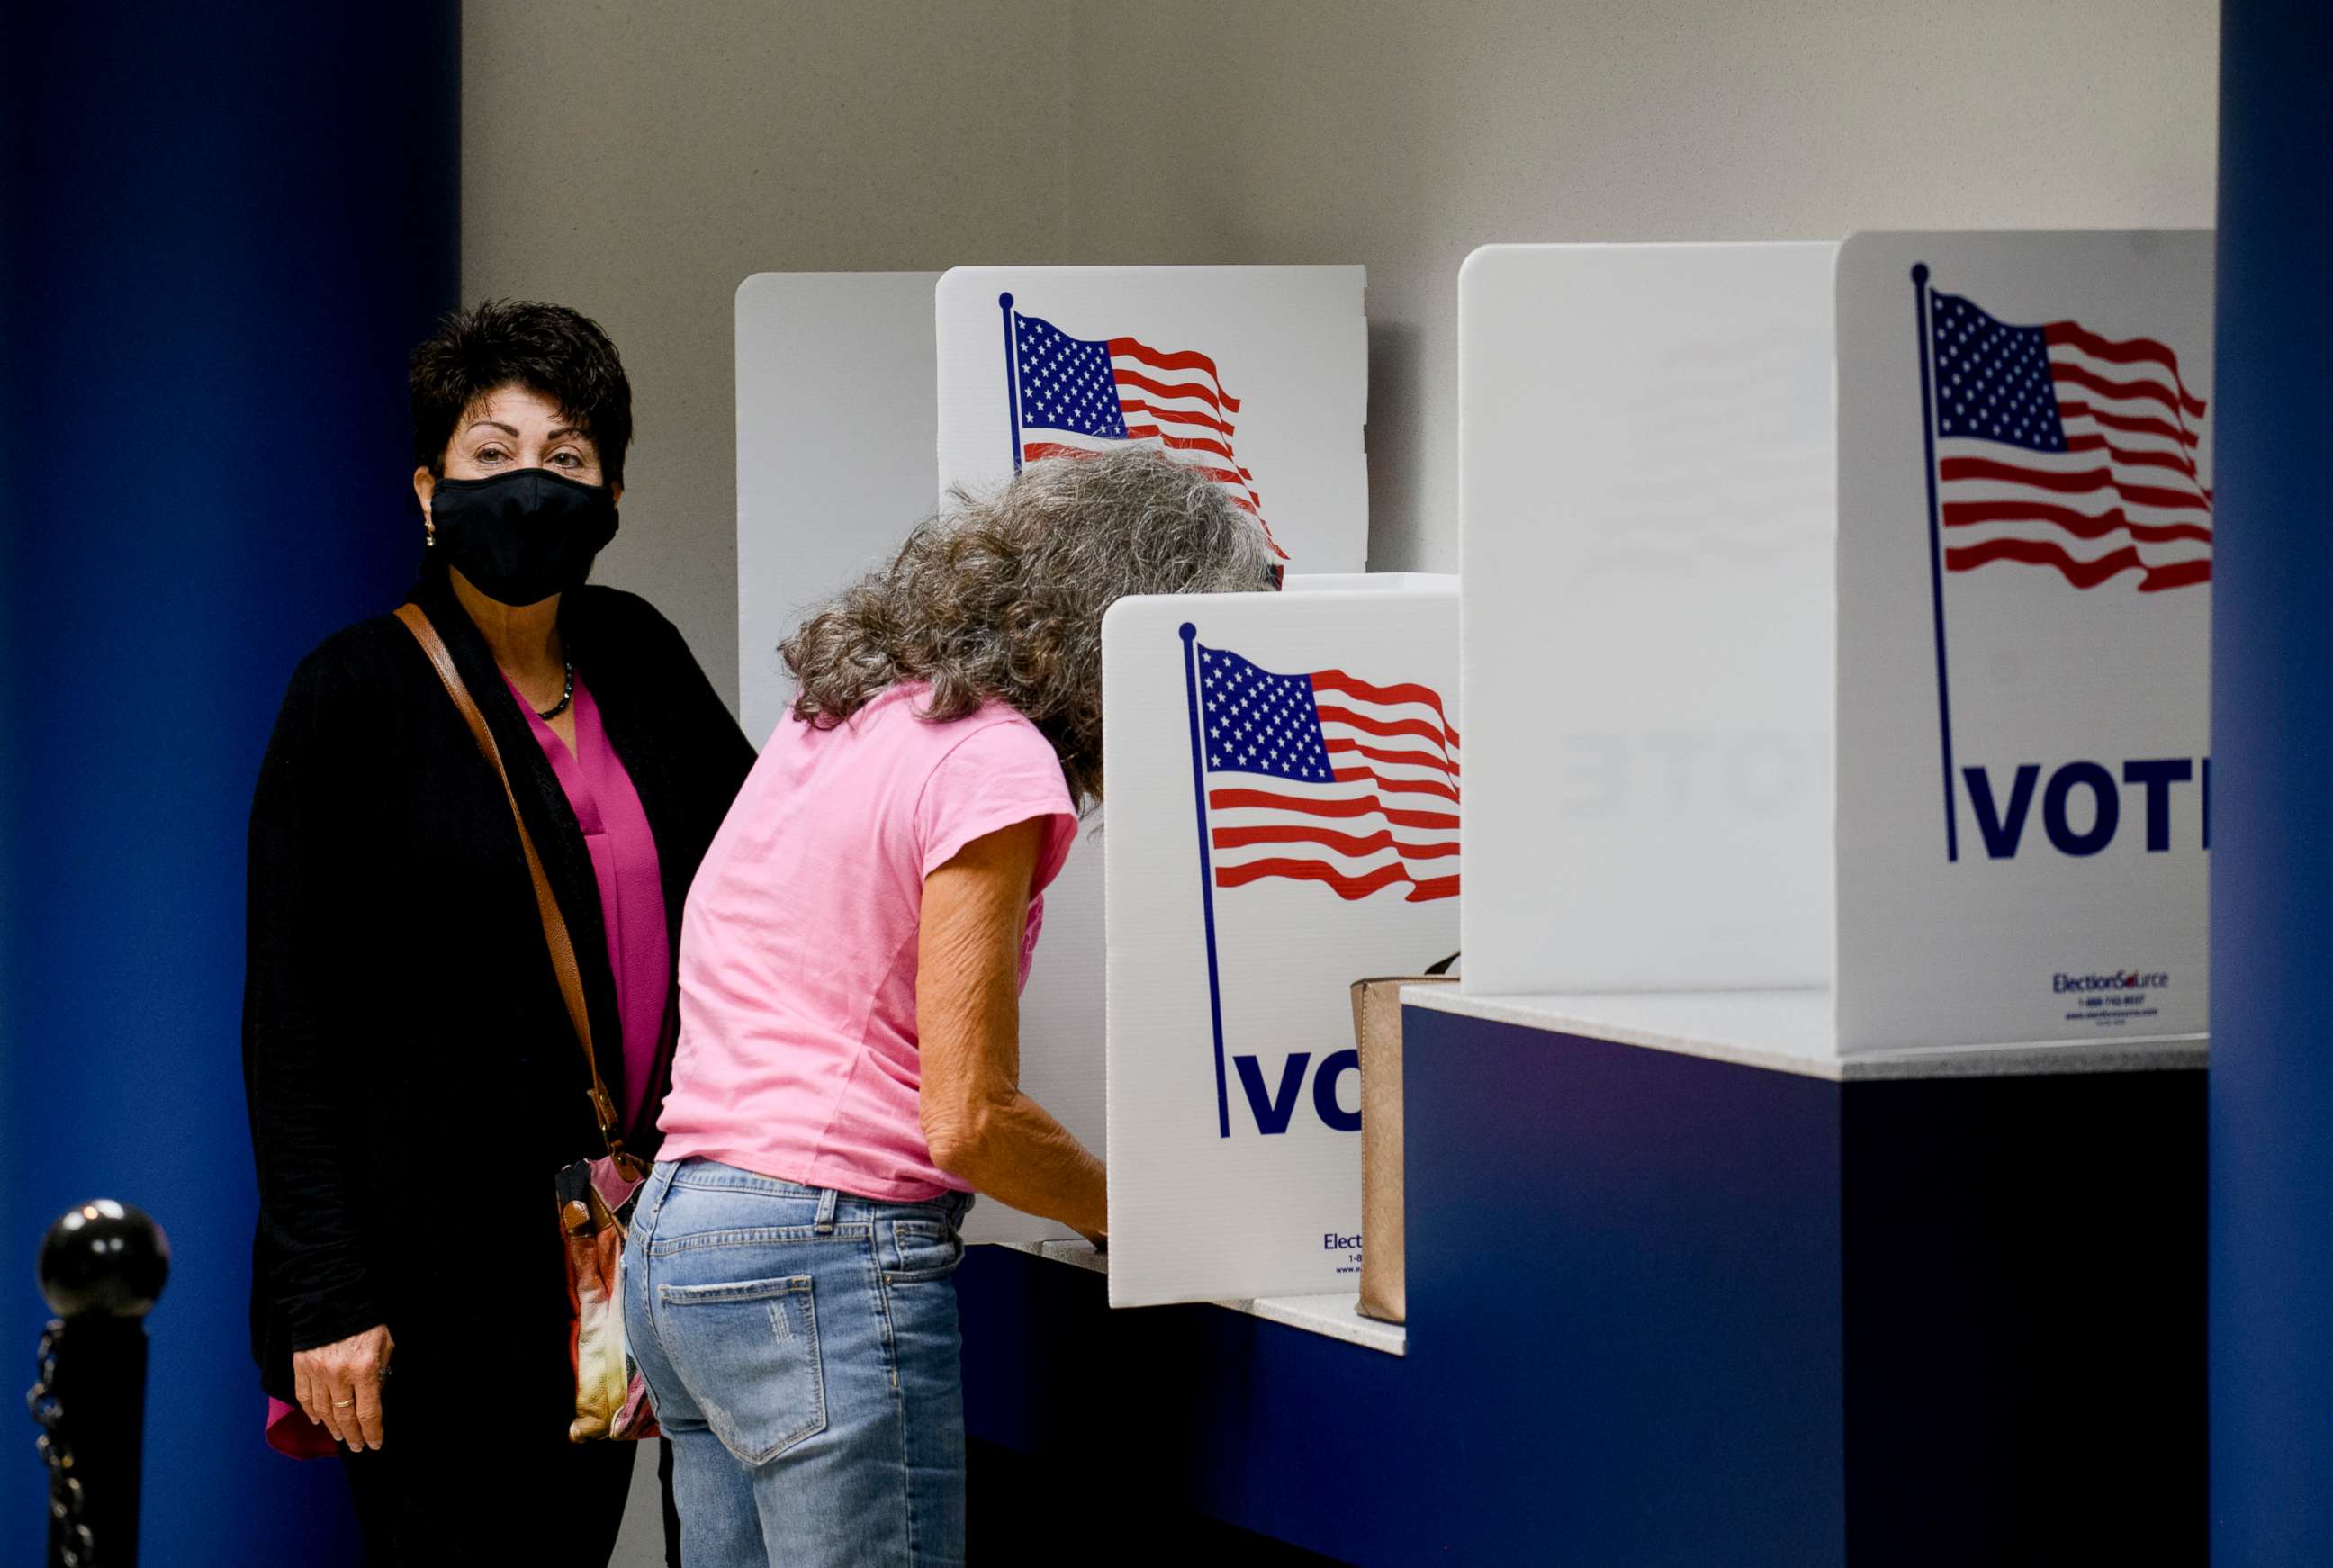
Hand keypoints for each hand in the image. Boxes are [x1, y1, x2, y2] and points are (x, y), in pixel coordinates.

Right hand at [293, 1324, 394, 1450]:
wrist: (332, 1299)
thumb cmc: (364, 1321)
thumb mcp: (385, 1344)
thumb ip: (381, 1372)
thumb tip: (376, 1396)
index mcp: (364, 1369)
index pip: (368, 1413)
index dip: (372, 1432)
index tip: (375, 1444)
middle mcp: (339, 1375)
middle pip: (345, 1417)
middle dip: (353, 1436)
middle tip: (357, 1446)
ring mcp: (317, 1373)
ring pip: (324, 1412)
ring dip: (333, 1428)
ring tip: (340, 1436)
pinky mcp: (301, 1368)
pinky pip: (305, 1398)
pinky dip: (311, 1413)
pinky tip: (319, 1420)